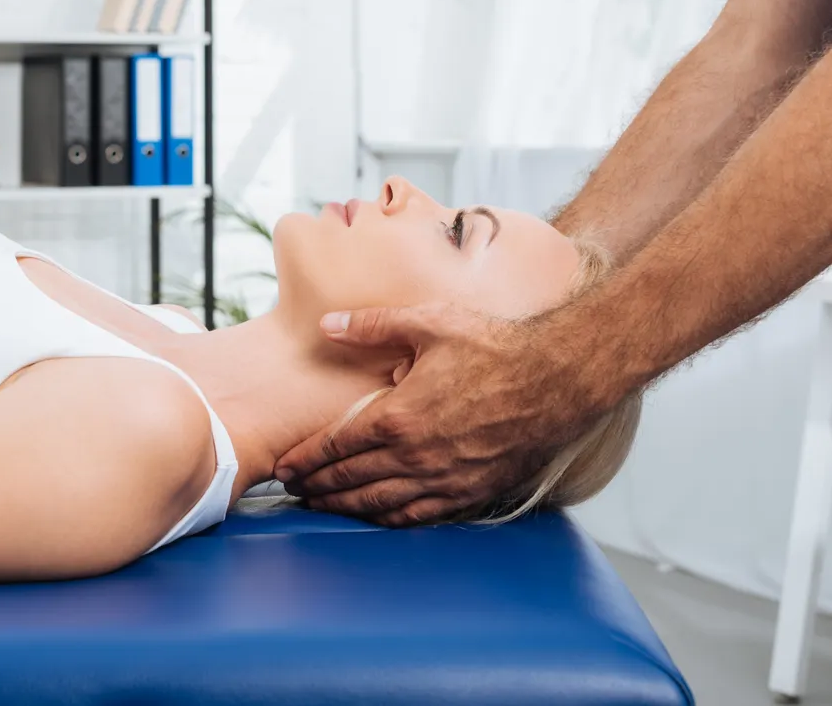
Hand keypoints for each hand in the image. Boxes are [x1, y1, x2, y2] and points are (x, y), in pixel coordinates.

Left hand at [274, 303, 609, 526]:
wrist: (560, 378)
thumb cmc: (494, 346)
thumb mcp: (428, 322)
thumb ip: (371, 326)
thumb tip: (326, 324)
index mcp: (398, 416)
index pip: (335, 446)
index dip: (305, 459)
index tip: (283, 467)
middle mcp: (417, 456)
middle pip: (351, 480)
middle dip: (316, 487)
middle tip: (292, 491)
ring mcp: (445, 479)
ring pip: (380, 504)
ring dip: (344, 508)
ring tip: (320, 507)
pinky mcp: (472, 492)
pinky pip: (421, 515)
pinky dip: (390, 520)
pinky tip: (376, 518)